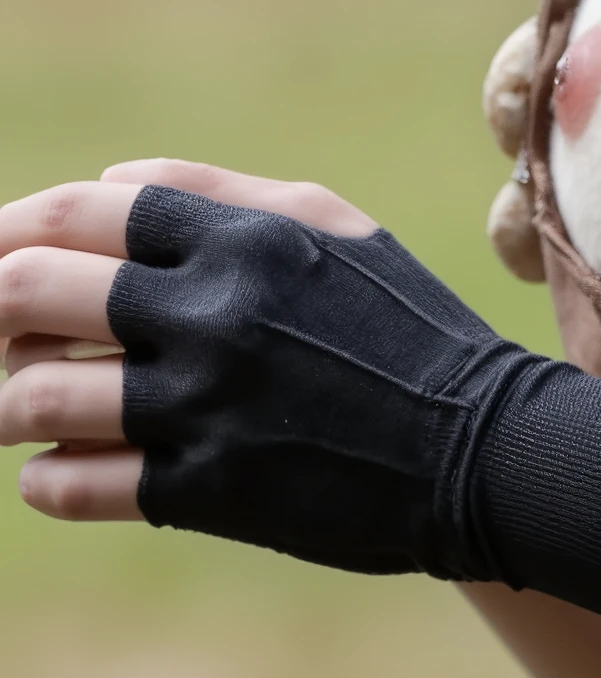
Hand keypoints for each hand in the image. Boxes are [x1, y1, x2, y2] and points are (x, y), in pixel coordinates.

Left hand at [1, 162, 375, 526]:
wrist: (476, 443)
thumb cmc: (399, 322)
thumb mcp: (331, 228)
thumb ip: (218, 193)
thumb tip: (106, 183)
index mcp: (243, 239)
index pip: (80, 212)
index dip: (6, 227)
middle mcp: (213, 315)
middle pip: (31, 290)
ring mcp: (204, 408)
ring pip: (31, 397)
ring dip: (3, 400)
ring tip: (15, 403)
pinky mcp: (204, 493)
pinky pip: (71, 486)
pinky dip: (42, 477)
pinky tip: (53, 468)